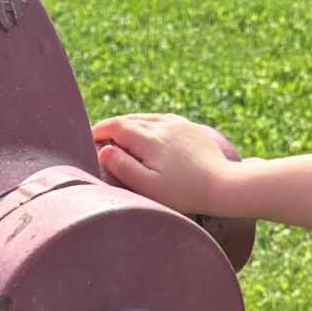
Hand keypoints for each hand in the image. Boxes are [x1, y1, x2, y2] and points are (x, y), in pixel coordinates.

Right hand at [93, 114, 237, 218]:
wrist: (224, 186)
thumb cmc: (184, 192)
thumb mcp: (148, 186)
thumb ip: (123, 167)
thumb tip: (104, 150)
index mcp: (150, 138)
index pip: (116, 126)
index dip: (99, 130)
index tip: (87, 138)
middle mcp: (163, 125)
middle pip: (130, 119)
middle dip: (112, 127)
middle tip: (99, 138)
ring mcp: (179, 124)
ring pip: (146, 117)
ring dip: (130, 124)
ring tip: (119, 136)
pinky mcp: (191, 128)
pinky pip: (163, 120)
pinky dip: (149, 124)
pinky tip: (147, 134)